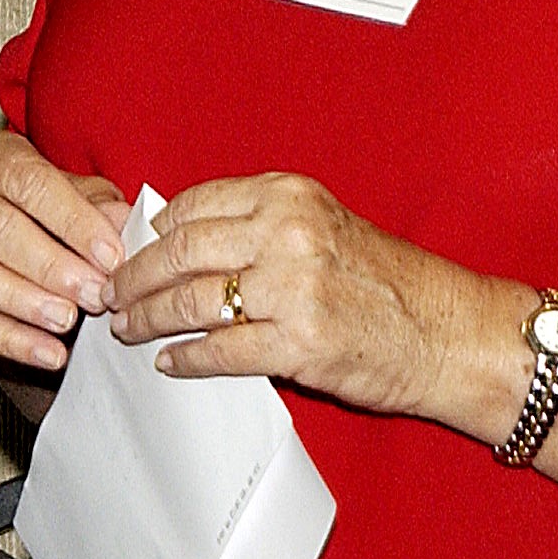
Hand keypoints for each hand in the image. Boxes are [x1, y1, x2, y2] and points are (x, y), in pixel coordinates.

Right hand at [0, 131, 129, 371]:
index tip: (110, 254)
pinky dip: (8, 339)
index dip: (71, 219)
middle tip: (93, 294)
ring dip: (22, 301)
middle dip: (49, 265)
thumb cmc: (34, 208)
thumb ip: (93, 204)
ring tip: (67, 321)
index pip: (26, 180)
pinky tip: (48, 352)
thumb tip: (122, 221)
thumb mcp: (67, 193)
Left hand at [107, 172, 493, 416]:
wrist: (447, 333)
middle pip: (180, 252)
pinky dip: (186, 359)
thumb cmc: (384, 281)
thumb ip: (258, 224)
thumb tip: (178, 239)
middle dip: (134, 276)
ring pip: (191, 301)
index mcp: (287, 195)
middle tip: (110, 294)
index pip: (193, 206)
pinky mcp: (299, 343)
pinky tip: (170, 362)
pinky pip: (219, 352)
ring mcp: (293, 289)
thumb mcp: (321, 225)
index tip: (128, 251)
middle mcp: (287, 233)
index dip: (151, 233)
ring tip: (128, 329)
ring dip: (148, 318)